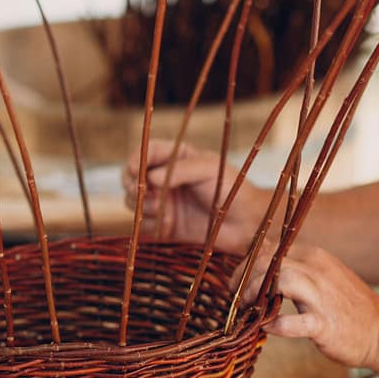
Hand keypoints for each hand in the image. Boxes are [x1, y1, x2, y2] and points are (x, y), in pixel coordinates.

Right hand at [122, 140, 264, 252]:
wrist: (246, 224)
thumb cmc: (232, 189)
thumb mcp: (209, 170)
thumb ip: (180, 170)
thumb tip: (150, 178)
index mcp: (177, 157)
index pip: (146, 152)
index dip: (136, 159)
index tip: (135, 169)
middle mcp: (165, 178)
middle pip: (132, 177)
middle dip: (133, 185)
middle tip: (144, 193)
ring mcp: (164, 202)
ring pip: (133, 202)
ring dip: (142, 205)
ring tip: (162, 210)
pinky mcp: (164, 225)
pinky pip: (144, 225)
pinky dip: (150, 224)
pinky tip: (168, 225)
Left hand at [237, 243, 378, 367]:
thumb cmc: (346, 307)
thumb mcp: (321, 277)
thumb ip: (294, 270)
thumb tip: (258, 270)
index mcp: (314, 257)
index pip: (269, 249)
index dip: (247, 264)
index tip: (238, 283)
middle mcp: (318, 270)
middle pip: (269, 261)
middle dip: (245, 278)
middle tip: (237, 298)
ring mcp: (322, 297)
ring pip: (280, 279)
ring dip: (256, 293)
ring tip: (248, 308)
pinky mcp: (326, 325)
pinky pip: (295, 322)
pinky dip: (276, 325)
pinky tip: (267, 328)